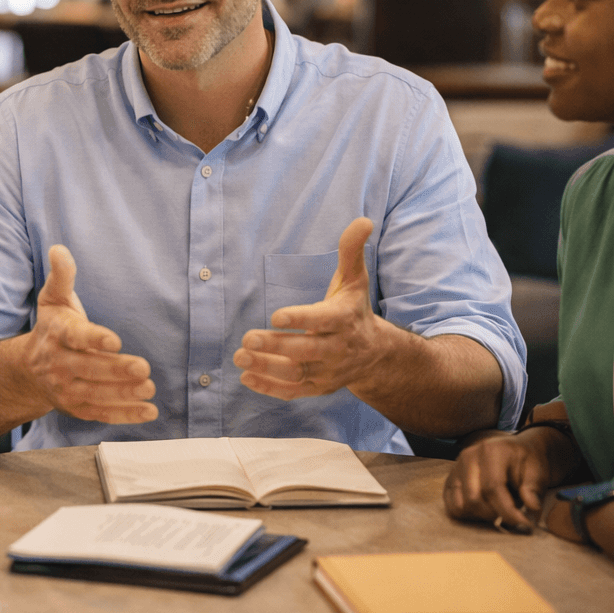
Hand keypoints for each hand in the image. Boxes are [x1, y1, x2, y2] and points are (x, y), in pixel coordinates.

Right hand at [24, 244, 156, 423]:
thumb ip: (61, 276)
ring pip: (96, 394)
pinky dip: (125, 416)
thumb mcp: (53, 300)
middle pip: (89, 369)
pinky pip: (101, 413)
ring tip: (149, 388)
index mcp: (57, 335)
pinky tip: (149, 412)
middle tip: (143, 368)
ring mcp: (66, 389)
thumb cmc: (52, 328)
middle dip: (116, 370)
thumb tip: (59, 249)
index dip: (94, 339)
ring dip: (123, 394)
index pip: (76, 337)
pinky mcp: (77, 408)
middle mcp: (59, 364)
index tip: (115, 340)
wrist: (28, 370)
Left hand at [234, 217, 391, 399]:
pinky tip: (247, 377)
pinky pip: (293, 392)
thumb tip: (362, 220)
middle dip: (276, 346)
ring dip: (266, 368)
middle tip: (247, 338)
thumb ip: (351, 251)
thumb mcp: (355, 280)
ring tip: (239, 357)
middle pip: (306, 350)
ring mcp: (327, 372)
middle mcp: (337, 349)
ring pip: (296, 374)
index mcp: (344, 320)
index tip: (276, 316)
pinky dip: (269, 388)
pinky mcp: (317, 387)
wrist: (374, 354)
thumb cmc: (354, 309)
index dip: (301, 319)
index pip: (323, 320)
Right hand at [443, 430, 558, 531]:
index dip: (508, 511)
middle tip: (513, 516)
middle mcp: (468, 457)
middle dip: (495, 515)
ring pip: (461, 506)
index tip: (524, 524)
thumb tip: (532, 508)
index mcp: (491, 450)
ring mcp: (456, 468)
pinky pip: (452, 507)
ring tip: (499, 511)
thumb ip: (534, 489)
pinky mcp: (450, 481)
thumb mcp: (538, 471)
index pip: (493, 488)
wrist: (515, 451)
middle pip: (474, 500)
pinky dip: (469, 515)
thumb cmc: (526, 462)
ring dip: (481, 516)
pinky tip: (485, 511)